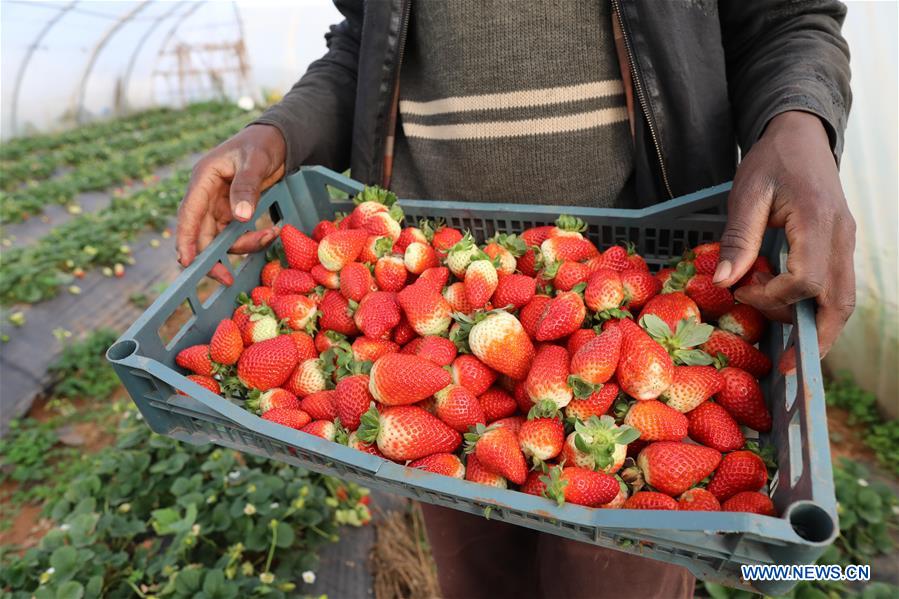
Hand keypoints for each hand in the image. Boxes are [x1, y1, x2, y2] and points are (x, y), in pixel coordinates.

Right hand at [176, 124, 286, 283]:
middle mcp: (206, 195)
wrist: (277, 140)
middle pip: (201, 234)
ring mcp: (218, 205)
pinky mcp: (232, 211)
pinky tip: (270, 232)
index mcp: (203, 179)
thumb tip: (241, 217)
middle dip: (213, 257)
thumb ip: (247, 187)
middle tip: (228, 279)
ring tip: (270, 235)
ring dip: (242, 245)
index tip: (187, 262)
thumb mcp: (255, 161)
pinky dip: (251, 239)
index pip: (188, 214)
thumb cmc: (262, 144)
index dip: (185, 240)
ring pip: (220, 238)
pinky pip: (235, 234)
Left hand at [714, 111, 855, 372]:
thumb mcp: (747, 194)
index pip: (807, 280)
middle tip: (787, 366)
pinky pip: (839, 287)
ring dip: (821, 329)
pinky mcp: (842, 245)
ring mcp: (847, 242)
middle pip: (840, 302)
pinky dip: (820, 310)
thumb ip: (738, 239)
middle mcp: (842, 237)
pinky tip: (794, 319)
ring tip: (792, 351)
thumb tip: (724, 284)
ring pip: (845, 300)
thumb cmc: (771, 161)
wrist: (802, 135)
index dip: (774, 298)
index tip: (741, 293)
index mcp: (819, 222)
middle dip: (815, 338)